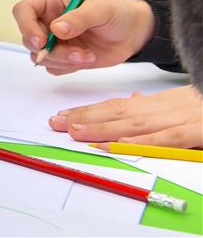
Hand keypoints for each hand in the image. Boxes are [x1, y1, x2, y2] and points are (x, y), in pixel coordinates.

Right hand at [11, 0, 155, 71]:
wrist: (133, 33)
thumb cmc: (116, 13)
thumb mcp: (100, 10)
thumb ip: (78, 18)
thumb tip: (56, 29)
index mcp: (48, 2)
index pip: (22, 11)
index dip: (26, 26)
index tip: (41, 42)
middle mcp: (45, 21)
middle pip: (28, 39)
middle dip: (51, 50)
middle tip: (77, 53)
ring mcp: (53, 40)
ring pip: (39, 56)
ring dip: (63, 60)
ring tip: (88, 55)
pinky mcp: (62, 57)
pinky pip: (53, 68)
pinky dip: (68, 67)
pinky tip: (86, 59)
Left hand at [49, 86, 202, 146]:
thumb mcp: (181, 100)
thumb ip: (156, 103)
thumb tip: (133, 99)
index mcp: (158, 103)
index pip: (116, 105)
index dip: (88, 111)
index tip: (63, 117)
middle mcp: (162, 109)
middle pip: (116, 113)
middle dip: (83, 119)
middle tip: (54, 123)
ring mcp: (177, 119)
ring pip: (132, 124)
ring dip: (100, 129)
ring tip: (73, 132)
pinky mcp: (194, 130)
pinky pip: (162, 138)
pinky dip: (137, 141)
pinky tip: (116, 143)